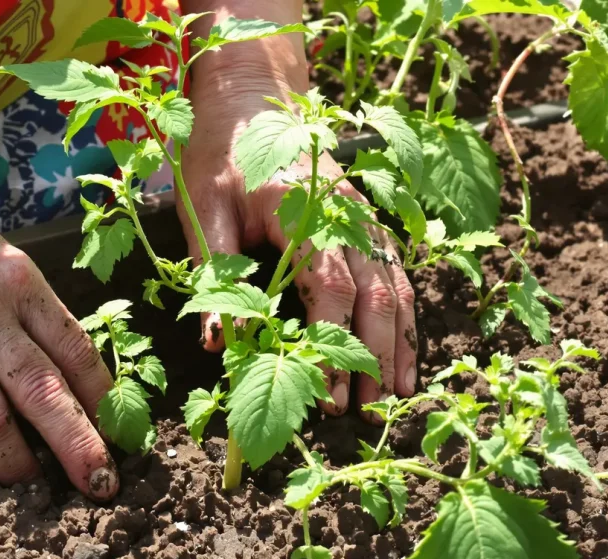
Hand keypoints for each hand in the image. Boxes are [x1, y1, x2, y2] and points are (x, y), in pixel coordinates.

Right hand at [0, 175, 118, 499]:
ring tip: (10, 473)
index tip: (118, 443)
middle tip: (96, 485)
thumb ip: (34, 316)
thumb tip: (75, 387)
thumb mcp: (1, 260)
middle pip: (31, 397)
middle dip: (72, 448)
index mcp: (13, 284)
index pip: (72, 352)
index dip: (101, 404)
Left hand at [182, 6, 416, 420]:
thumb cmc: (220, 155)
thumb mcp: (203, 210)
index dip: (334, 347)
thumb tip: (219, 344)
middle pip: (375, 295)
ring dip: (398, 341)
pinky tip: (402, 347)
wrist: (251, 99)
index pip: (331, 290)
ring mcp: (361, 218)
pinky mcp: (364, 221)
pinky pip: (395, 271)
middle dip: (374, 357)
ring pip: (395, 286)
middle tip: (370, 410)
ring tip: (398, 392)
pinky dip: (404, 313)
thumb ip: (216, 273)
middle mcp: (344, 218)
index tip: (334, 397)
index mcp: (303, 214)